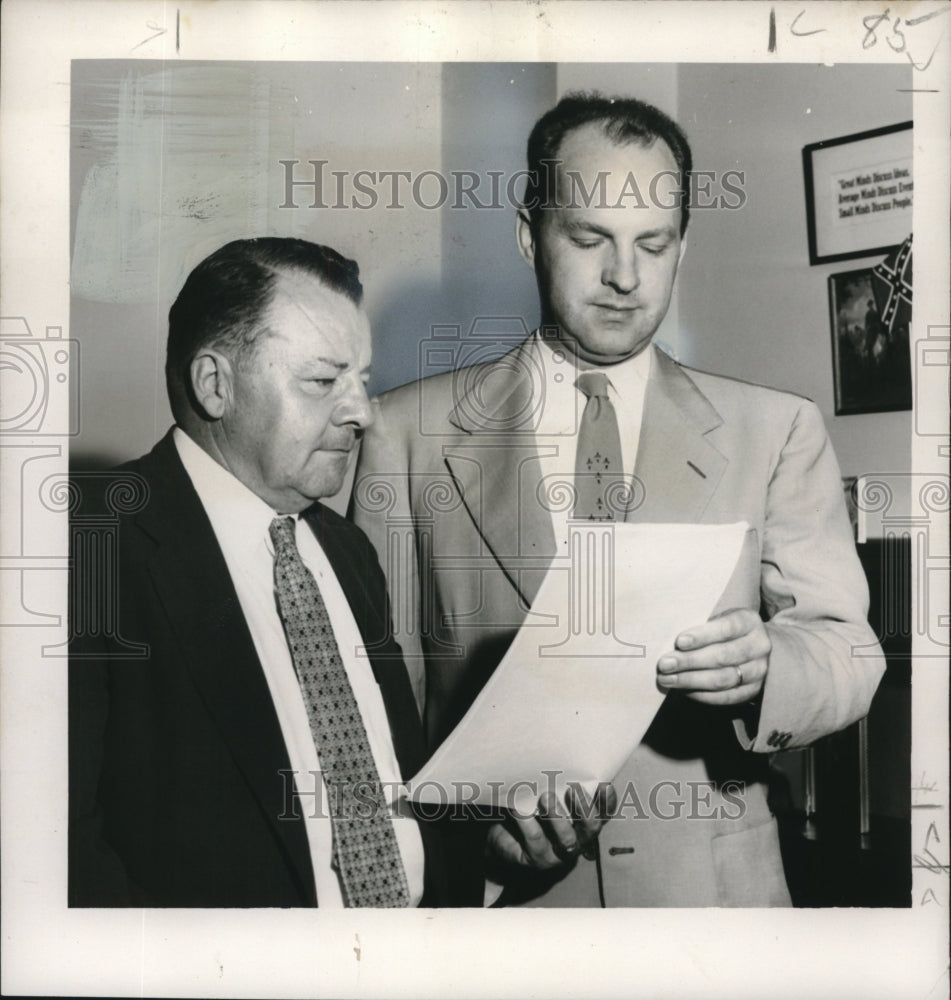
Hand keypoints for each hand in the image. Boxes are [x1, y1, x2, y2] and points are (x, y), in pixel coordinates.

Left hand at [486, 783, 616, 869]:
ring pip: (566, 839)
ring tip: (545, 797)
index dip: (607, 801)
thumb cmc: (532, 807)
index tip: (604, 784)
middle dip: (585, 808)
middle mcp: (578, 838)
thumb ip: (557, 782)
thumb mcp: (547, 793)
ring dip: (557, 816)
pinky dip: (528, 823)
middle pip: (591, 827)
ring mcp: (559, 852)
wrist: (505, 835)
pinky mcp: (537, 858)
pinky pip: (536, 841)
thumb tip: (559, 754)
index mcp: (585, 821)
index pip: (605, 813)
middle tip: (573, 789)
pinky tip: (519, 810)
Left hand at [656, 608, 769, 705]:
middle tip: (664, 664)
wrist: (754, 645)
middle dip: (690, 661)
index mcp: (750, 622)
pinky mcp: (752, 690)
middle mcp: (759, 646)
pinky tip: (684, 690)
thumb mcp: (717, 617)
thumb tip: (671, 642)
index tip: (679, 642)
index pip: (726, 628)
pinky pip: (726, 697)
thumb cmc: (724, 628)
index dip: (702, 636)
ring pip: (723, 679)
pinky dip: (702, 695)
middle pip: (722, 656)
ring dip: (691, 680)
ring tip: (667, 679)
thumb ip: (700, 625)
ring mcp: (759, 671)